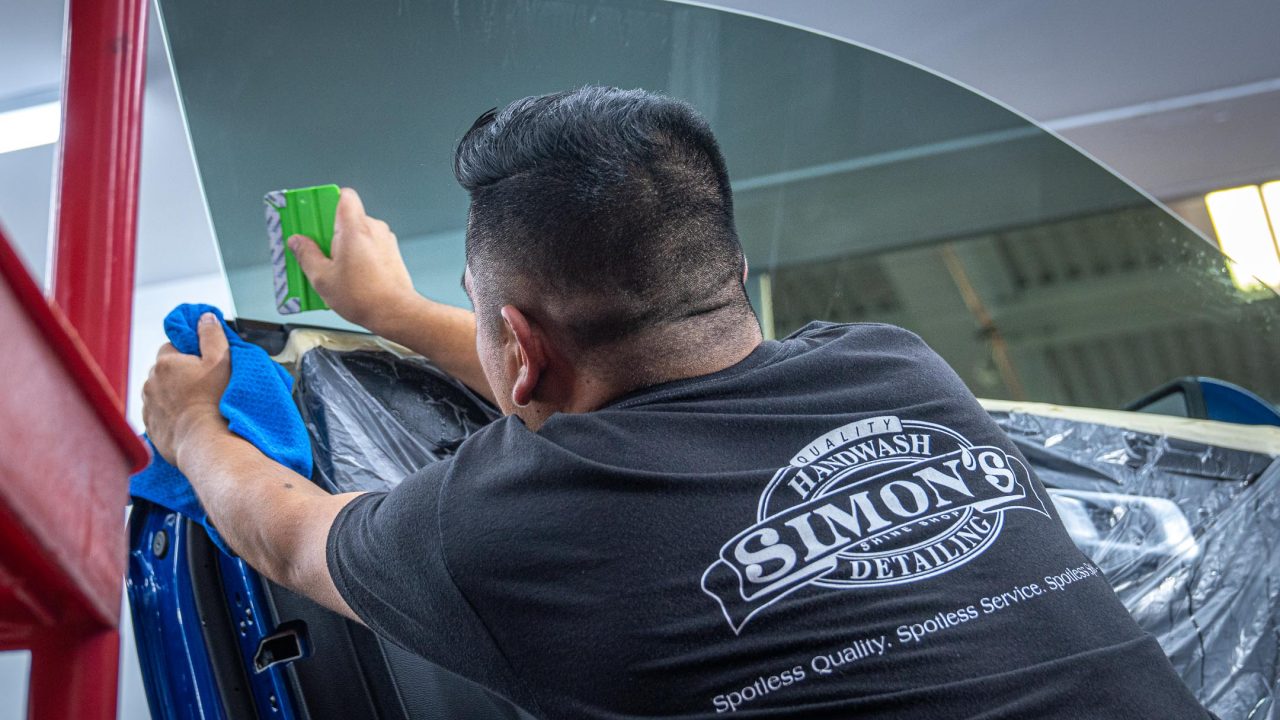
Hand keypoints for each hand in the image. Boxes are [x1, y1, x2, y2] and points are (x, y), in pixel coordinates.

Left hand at [142, 312, 231, 465]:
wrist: (206, 442)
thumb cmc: (215, 402)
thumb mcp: (221, 360)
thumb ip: (212, 335)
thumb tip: (204, 318)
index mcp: (165, 362)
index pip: (172, 347)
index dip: (190, 354)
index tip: (205, 365)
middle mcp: (150, 382)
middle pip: (165, 371)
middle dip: (180, 375)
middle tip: (205, 385)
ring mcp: (148, 406)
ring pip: (160, 393)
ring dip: (174, 395)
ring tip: (198, 405)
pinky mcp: (151, 427)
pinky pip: (159, 414)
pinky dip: (171, 415)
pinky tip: (189, 420)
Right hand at [288, 187, 419, 332]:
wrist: (395, 312)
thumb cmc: (364, 297)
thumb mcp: (322, 278)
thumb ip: (306, 255)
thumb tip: (297, 242)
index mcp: (355, 228)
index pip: (343, 195)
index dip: (325, 201)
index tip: (310, 216)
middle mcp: (373, 229)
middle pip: (345, 217)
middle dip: (327, 231)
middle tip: (313, 249)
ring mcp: (385, 241)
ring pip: (357, 233)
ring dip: (342, 246)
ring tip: (330, 269)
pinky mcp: (390, 254)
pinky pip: (368, 246)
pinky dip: (356, 255)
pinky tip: (346, 275)